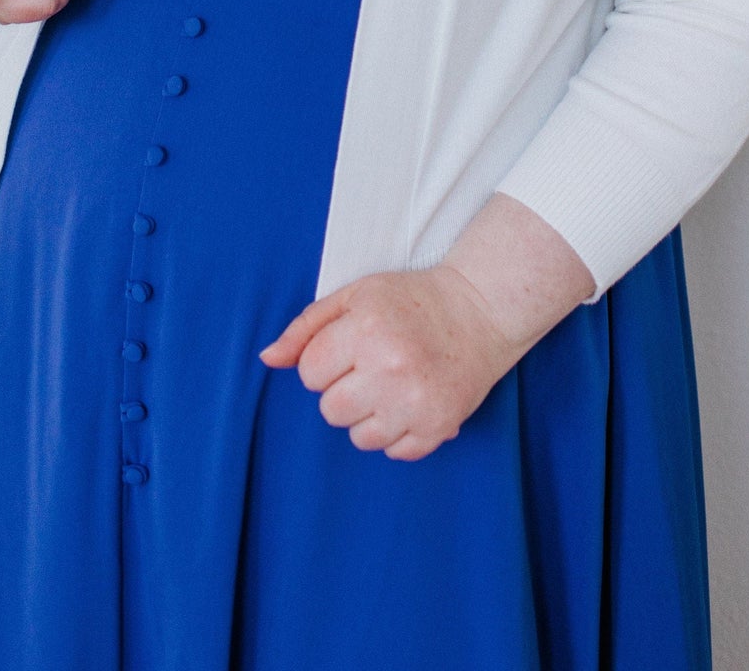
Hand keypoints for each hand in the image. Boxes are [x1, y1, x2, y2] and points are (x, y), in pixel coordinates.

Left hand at [258, 265, 517, 460]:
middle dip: (343, 390)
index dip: (324, 361)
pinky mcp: (438, 427)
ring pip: (359, 437)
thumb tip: (268, 359)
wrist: (480, 310)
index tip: (349, 348)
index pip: (309, 372)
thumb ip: (307, 327)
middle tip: (370, 367)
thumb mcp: (355, 295)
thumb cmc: (411, 300)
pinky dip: (397, 432)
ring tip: (392, 384)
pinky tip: (410, 401)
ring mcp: (416, 402)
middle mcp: (390, 368)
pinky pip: (393, 451)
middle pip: (331, 410)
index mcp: (365, 329)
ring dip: (368, 415)